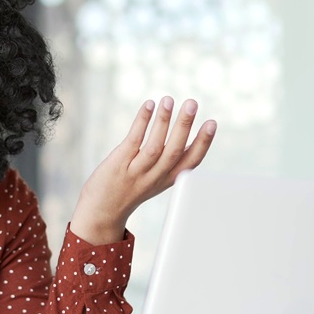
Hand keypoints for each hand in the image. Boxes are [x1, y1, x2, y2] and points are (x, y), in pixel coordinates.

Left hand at [69, 97, 216, 244]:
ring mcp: (136, 171)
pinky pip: (133, 141)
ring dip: (163, 122)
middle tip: (192, 103)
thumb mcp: (155, 180)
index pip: (191, 161)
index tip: (212, 123)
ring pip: (154, 146)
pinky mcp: (118, 164)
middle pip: (174, 150)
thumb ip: (169, 162)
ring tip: (169, 100)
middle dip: (185, 126)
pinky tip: (149, 105)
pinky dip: (142, 122)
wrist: (101, 213)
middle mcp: (154, 176)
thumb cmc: (130, 191)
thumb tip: (183, 133)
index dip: (203, 143)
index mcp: (168, 179)